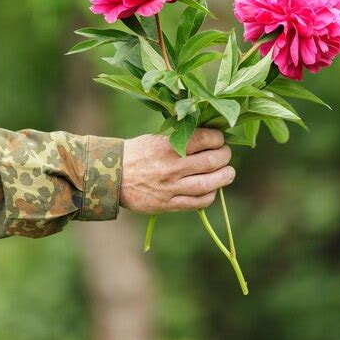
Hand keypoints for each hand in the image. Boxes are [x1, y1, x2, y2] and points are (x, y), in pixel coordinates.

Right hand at [120, 128, 234, 213]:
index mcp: (168, 145)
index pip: (205, 139)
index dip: (218, 138)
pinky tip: (211, 189)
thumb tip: (209, 135)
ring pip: (209, 184)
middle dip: (224, 156)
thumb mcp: (156, 138)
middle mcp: (172, 166)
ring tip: (228, 173)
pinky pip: (198, 202)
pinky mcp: (168, 204)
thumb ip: (180, 138)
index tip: (219, 139)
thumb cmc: (137, 152)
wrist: (111, 175)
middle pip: (212, 161)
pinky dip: (210, 195)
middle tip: (225, 154)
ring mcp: (170, 187)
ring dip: (224, 177)